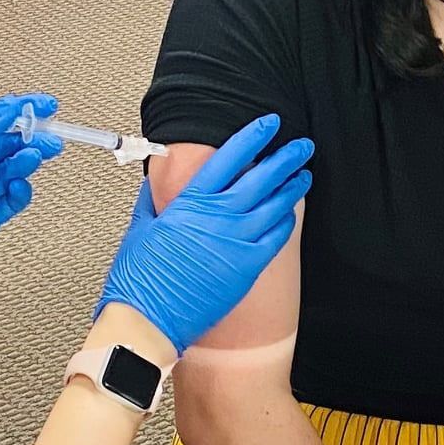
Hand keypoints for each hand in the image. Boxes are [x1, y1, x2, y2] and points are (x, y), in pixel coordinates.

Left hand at [0, 93, 62, 324]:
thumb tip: (6, 109)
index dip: (20, 110)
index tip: (46, 103)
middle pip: (7, 144)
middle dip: (32, 136)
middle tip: (52, 135)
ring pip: (13, 169)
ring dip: (28, 160)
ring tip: (36, 155)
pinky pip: (12, 200)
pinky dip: (21, 190)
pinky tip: (19, 185)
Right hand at [98, 114, 312, 351]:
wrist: (149, 320)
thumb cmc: (139, 279)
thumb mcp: (140, 228)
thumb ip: (153, 200)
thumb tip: (156, 181)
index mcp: (190, 202)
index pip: (229, 158)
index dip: (252, 137)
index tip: (268, 124)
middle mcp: (218, 217)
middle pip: (262, 177)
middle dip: (285, 157)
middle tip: (301, 145)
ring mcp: (236, 242)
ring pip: (276, 204)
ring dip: (292, 185)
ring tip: (303, 173)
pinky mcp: (247, 267)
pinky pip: (276, 236)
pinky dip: (286, 219)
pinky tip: (289, 211)